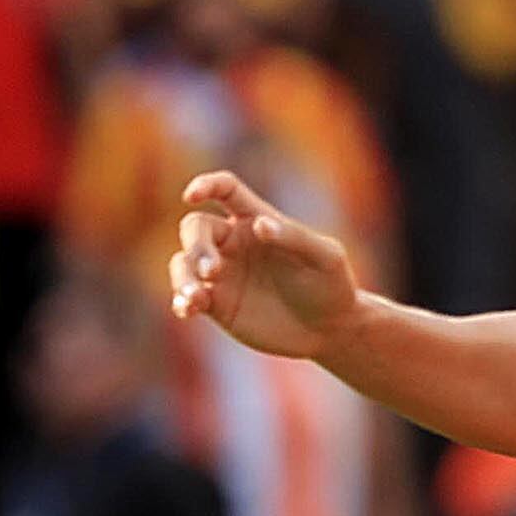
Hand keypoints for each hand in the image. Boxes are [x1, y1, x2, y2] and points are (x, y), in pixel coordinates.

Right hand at [170, 170, 360, 361]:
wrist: (332, 330)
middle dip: (197, 246)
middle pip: (196, 228)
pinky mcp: (217, 304)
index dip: (206, 185)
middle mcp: (233, 242)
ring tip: (195, 297)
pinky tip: (188, 310)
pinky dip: (182, 301)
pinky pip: (188, 297)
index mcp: (257, 219)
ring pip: (183, 262)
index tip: (192, 195)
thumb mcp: (326, 258)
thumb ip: (294, 237)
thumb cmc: (332, 285)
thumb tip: (259, 225)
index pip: (225, 190)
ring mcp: (222, 273)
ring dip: (183, 277)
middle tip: (213, 271)